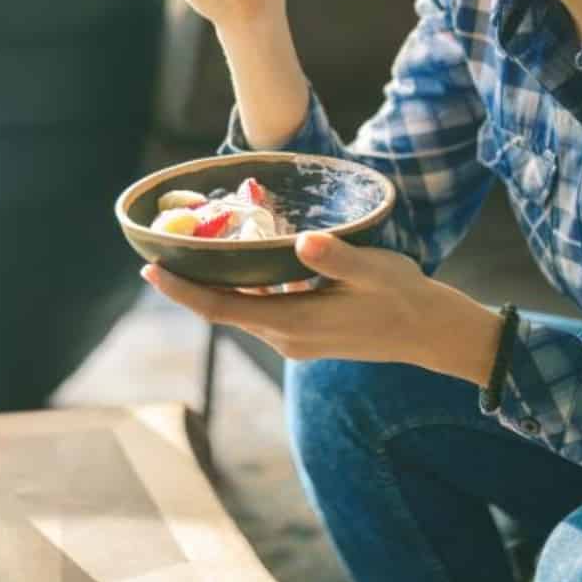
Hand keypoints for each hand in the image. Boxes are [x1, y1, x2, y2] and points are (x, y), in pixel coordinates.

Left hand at [141, 231, 502, 382]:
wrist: (432, 333)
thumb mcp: (374, 270)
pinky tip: (243, 258)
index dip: (182, 291)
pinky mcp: (305, 333)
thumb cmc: (404, 297)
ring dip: (218, 283)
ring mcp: (294, 339)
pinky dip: (245, 286)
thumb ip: (336, 257)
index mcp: (293, 324)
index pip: (221, 308)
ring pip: (242, 309)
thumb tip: (302, 242)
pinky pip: (261, 309)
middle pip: (222, 309)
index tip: (149, 271)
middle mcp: (285, 337)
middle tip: (160, 246)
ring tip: (193, 247)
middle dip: (189, 282)